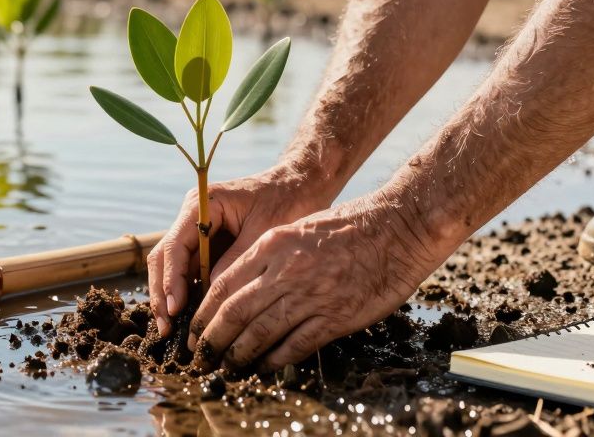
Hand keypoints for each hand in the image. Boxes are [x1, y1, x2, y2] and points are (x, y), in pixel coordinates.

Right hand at [146, 165, 331, 335]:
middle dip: (163, 294)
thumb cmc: (287, 201)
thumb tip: (210, 296)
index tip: (175, 309)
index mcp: (202, 204)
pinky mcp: (208, 244)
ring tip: (172, 330)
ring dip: (171, 297)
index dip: (172, 280)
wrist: (302, 184)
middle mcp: (192, 216)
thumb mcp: (262, 233)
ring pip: (172, 267)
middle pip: (164, 258)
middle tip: (167, 328)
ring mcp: (198, 230)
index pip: (174, 246)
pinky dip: (188, 292)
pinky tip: (190, 318)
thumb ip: (234, 262)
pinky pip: (191, 270)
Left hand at [189, 190, 446, 370]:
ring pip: (259, 333)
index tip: (195, 329)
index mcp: (272, 245)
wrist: (398, 228)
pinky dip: (274, 360)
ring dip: (238, 355)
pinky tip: (264, 368)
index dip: (204, 312)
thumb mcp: (298, 229)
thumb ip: (269, 256)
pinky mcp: (334, 317)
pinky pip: (294, 345)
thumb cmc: (350, 226)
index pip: (223, 284)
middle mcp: (284, 270)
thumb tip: (241, 287)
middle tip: (200, 356)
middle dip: (212, 339)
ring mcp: (309, 295)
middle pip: (234, 312)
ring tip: (227, 367)